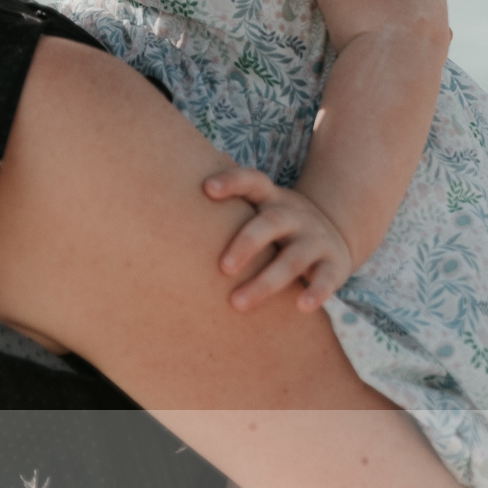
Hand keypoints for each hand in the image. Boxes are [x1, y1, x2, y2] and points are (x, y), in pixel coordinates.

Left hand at [202, 165, 353, 312]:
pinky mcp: (333, 263)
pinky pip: (327, 278)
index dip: (231, 183)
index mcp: (271, 199)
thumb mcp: (258, 211)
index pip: (251, 181)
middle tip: (222, 268)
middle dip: (246, 243)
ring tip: (238, 304)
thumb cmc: (276, 228)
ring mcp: (315, 239)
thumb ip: (223, 214)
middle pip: (270, 223)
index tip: (206, 190)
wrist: (334, 233)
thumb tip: (152, 218)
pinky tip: (302, 306)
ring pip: (294, 258)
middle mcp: (294, 215)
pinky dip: (317, 291)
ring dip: (267, 280)